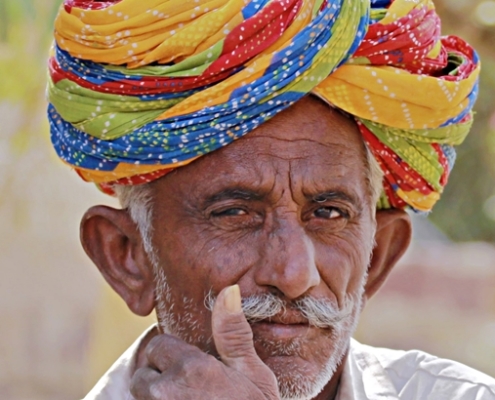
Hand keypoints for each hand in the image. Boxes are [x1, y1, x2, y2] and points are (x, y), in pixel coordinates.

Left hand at [130, 285, 279, 399]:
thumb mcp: (253, 376)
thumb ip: (233, 333)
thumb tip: (229, 290)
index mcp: (190, 369)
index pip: (157, 345)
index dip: (172, 356)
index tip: (191, 369)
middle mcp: (163, 393)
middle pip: (143, 374)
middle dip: (160, 379)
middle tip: (189, 393)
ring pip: (140, 397)